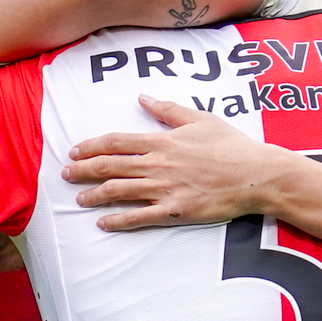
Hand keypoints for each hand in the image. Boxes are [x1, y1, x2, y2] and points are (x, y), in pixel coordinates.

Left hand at [63, 96, 293, 231]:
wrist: (256, 175)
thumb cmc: (232, 145)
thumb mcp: (201, 118)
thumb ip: (168, 109)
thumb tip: (142, 97)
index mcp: (162, 140)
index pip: (116, 142)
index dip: (91, 146)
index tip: (74, 150)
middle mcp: (158, 164)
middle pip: (110, 166)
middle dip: (83, 170)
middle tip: (65, 174)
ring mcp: (165, 188)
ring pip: (119, 191)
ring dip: (94, 195)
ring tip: (78, 199)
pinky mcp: (175, 210)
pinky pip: (139, 217)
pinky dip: (118, 221)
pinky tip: (103, 223)